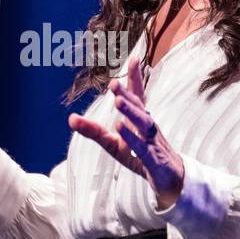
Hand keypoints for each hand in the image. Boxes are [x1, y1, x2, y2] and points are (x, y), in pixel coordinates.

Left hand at [68, 55, 184, 209]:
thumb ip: (94, 131)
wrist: (169, 180)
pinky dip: (132, 137)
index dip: (136, 78)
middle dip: (127, 93)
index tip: (134, 58)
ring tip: (117, 100)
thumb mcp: (113, 144)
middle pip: (139, 106)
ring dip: (130, 110)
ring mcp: (152, 142)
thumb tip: (70, 118)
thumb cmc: (141, 157)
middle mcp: (147, 126)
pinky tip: (120, 128)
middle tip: (114, 82)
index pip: (139, 96)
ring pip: (143, 123)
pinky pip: (142, 147)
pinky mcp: (153, 159)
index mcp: (139, 120)